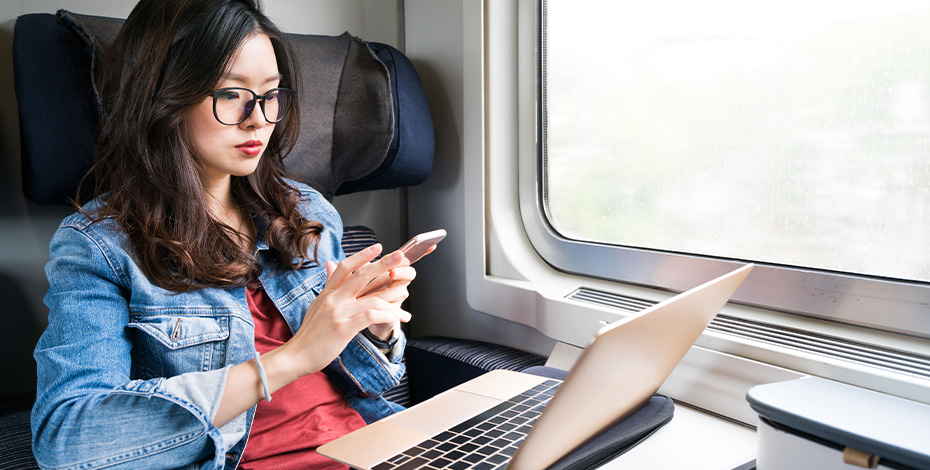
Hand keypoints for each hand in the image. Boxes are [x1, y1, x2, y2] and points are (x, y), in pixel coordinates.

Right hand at [275, 244, 412, 379]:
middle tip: (402, 257)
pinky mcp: (343, 328)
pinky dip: (388, 316)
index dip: (362, 255)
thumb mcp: (318, 304)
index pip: (345, 266)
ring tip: (405, 307)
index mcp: (327, 292)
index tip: (378, 247)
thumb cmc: (310, 333)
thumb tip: (330, 264)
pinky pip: (371, 317)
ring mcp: (337, 313)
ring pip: (372, 299)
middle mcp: (332, 298)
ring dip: (394, 302)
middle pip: (362, 275)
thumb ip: (328, 285)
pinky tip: (398, 318)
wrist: (297, 355)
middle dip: (384, 264)